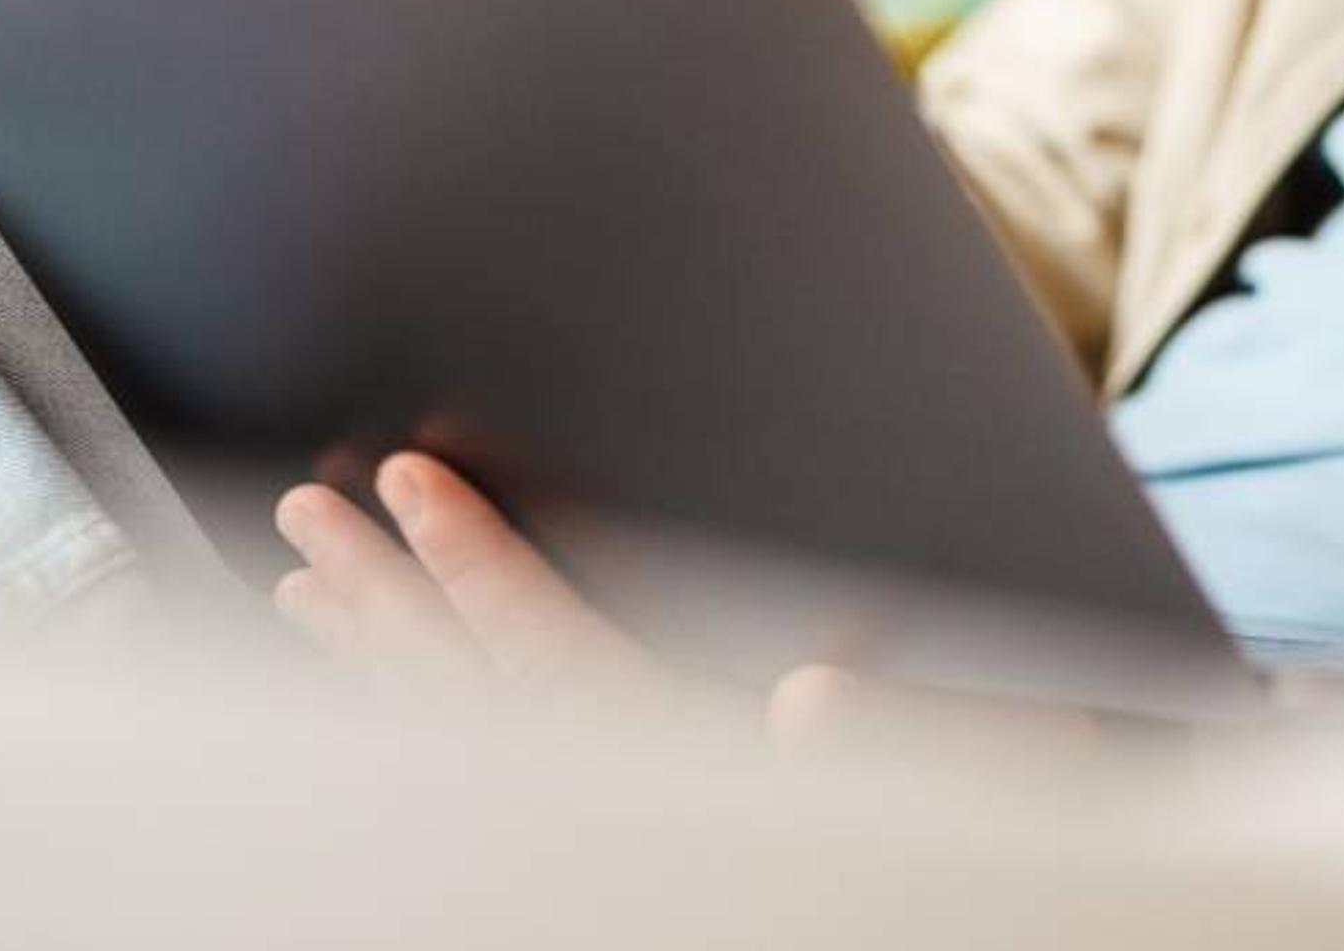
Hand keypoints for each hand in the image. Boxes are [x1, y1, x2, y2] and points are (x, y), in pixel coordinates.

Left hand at [277, 455, 1065, 748]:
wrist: (1036, 860)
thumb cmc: (1028, 769)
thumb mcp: (994, 739)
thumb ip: (902, 720)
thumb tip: (809, 699)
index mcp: (715, 758)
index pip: (559, 655)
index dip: (476, 563)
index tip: (408, 483)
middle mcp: (648, 795)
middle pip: (475, 699)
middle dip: (385, 599)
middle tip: (308, 514)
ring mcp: (629, 814)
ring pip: (466, 737)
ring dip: (381, 654)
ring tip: (310, 582)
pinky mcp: (640, 817)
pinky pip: (493, 764)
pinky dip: (420, 711)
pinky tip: (386, 673)